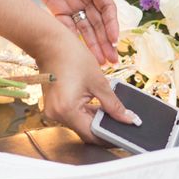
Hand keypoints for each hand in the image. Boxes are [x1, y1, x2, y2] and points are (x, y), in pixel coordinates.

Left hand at [24, 0, 118, 64]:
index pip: (106, 9)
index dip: (112, 25)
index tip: (114, 39)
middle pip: (99, 24)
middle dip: (106, 42)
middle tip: (112, 60)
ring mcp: (72, 5)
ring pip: (86, 30)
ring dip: (94, 46)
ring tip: (101, 63)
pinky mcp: (58, 10)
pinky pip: (67, 28)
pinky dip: (73, 40)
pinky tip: (79, 54)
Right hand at [32, 28, 134, 143]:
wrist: (50, 43)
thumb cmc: (71, 56)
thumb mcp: (99, 82)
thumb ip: (114, 104)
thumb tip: (127, 118)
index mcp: (67, 110)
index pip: (93, 134)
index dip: (110, 136)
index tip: (124, 134)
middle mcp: (57, 115)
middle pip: (86, 130)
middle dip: (105, 126)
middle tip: (123, 122)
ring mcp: (53, 111)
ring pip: (81, 123)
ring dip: (96, 119)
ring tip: (112, 110)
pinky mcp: (54, 105)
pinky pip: (74, 115)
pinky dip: (87, 112)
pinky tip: (98, 105)